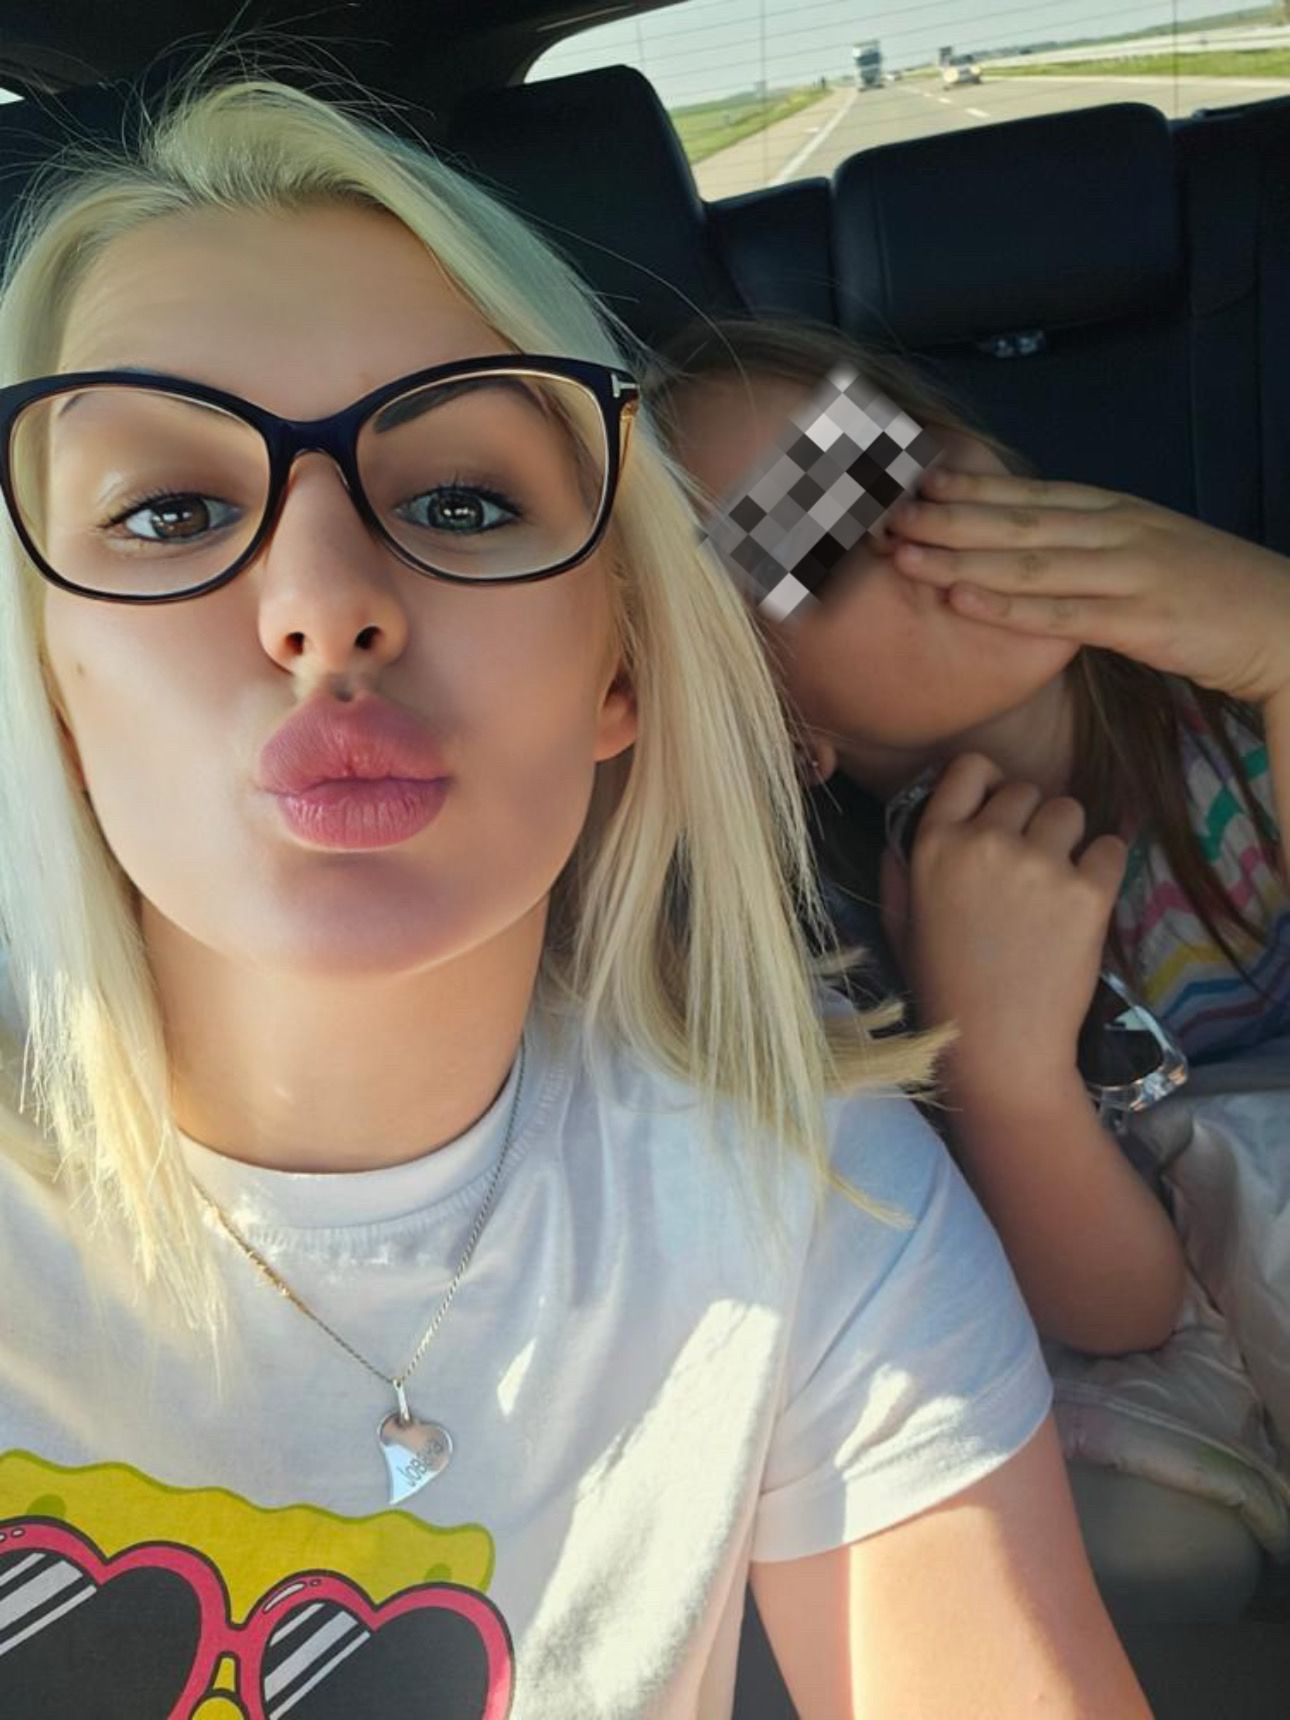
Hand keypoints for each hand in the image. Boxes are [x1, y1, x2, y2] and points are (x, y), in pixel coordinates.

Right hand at [881, 753, 1125, 1101]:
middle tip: (1028, 866)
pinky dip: (1104, 867)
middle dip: (1030, 820)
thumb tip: (906, 832)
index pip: (970, 768)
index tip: (997, 810)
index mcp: (934, 846)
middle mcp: (985, 843)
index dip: (989, 783)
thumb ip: (899, 871)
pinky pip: (1111, 847)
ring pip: (1070, 811)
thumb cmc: (942, 991)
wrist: (997, 1049)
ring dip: (1068, 839)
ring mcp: (1039, 865)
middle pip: (1026, 790)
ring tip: (1058, 883)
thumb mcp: (900, 926)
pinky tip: (1085, 902)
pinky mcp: (1087, 892)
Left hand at [887, 468, 1289, 707]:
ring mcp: (1128, 572)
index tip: (915, 483)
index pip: (1030, 494)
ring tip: (905, 556)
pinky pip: (1061, 614)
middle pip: (1017, 522)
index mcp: (1116, 511)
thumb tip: (1034, 542)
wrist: (1282, 622)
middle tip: (887, 517)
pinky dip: (1007, 608)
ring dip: (960, 560)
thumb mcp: (1145, 551)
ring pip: (1029, 563)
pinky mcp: (1139, 620)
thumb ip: (1091, 543)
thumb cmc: (1209, 592)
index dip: (970, 488)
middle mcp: (1117, 531)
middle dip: (946, 520)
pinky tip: (961, 602)